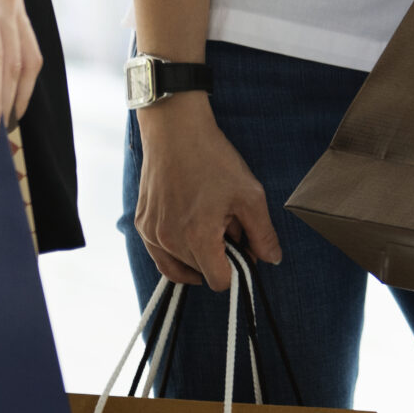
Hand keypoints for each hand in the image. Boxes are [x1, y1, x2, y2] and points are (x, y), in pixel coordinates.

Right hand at [132, 98, 283, 290]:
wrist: (175, 131)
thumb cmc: (214, 160)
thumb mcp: (249, 195)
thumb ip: (262, 233)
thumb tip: (272, 260)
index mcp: (198, 238)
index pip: (219, 281)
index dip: (237, 268)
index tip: (243, 247)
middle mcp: (169, 242)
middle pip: (200, 272)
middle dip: (218, 256)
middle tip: (226, 223)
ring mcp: (151, 235)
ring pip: (179, 266)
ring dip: (196, 254)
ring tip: (208, 222)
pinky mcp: (141, 225)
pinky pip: (160, 254)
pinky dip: (176, 250)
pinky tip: (189, 226)